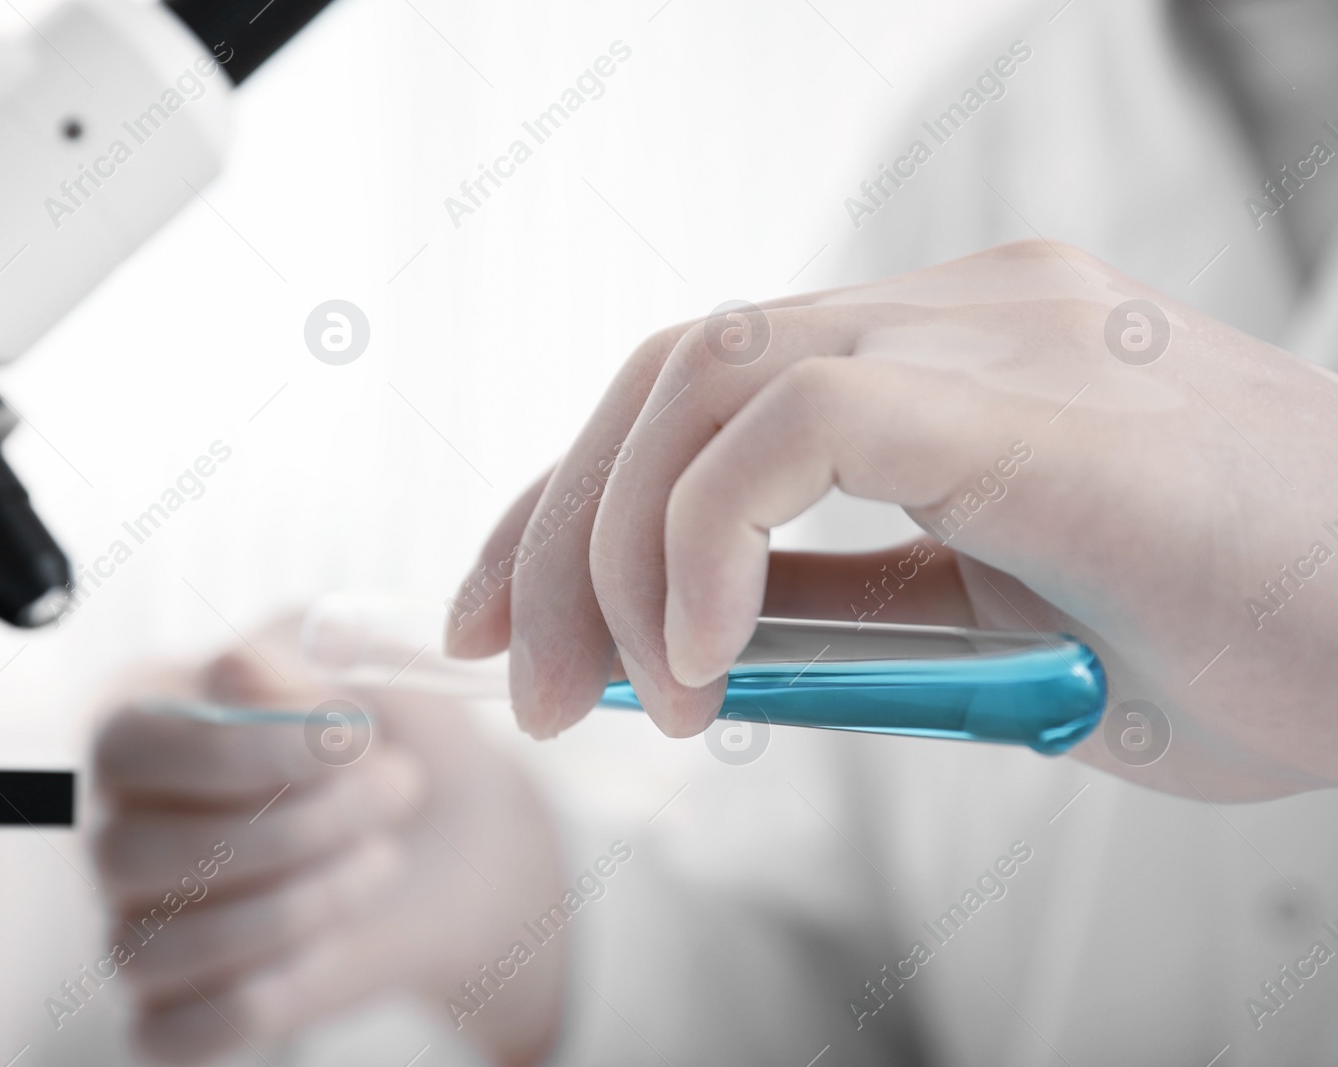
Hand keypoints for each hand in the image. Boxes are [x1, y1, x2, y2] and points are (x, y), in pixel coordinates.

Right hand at [93, 614, 567, 1063]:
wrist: (457, 829)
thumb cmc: (386, 733)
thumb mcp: (356, 669)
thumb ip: (294, 664)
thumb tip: (232, 672)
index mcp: (138, 723)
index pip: (123, 745)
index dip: (239, 749)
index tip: (350, 734)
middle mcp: (118, 825)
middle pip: (132, 853)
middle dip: (290, 828)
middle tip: (397, 787)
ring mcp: (140, 923)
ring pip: (149, 951)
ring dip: (290, 908)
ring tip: (381, 858)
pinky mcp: (179, 1010)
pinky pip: (172, 1035)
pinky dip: (259, 999)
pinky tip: (334, 943)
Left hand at [445, 240, 1337, 799]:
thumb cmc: (1246, 641)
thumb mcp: (990, 640)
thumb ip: (845, 618)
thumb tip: (680, 648)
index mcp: (945, 355)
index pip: (694, 382)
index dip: (569, 498)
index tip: (505, 621)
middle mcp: (960, 309)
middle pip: (669, 370)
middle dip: (557, 530)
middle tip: (524, 686)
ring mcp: (998, 331)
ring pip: (707, 373)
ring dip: (617, 548)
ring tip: (616, 699)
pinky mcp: (1034, 394)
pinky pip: (800, 417)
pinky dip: (712, 538)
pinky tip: (706, 661)